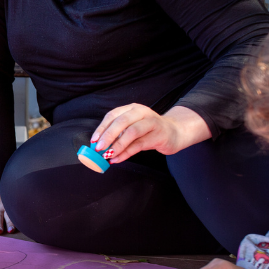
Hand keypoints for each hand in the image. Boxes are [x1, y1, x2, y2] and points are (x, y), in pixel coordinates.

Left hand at [91, 104, 211, 163]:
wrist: (175, 132)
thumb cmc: (149, 131)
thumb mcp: (132, 128)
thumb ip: (118, 134)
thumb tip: (99, 146)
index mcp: (132, 108)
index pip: (113, 115)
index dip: (102, 128)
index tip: (93, 140)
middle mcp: (142, 112)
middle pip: (122, 121)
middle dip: (108, 135)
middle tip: (98, 148)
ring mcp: (152, 122)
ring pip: (132, 132)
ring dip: (117, 145)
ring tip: (107, 155)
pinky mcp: (160, 135)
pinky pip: (139, 145)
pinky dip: (126, 153)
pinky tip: (117, 159)